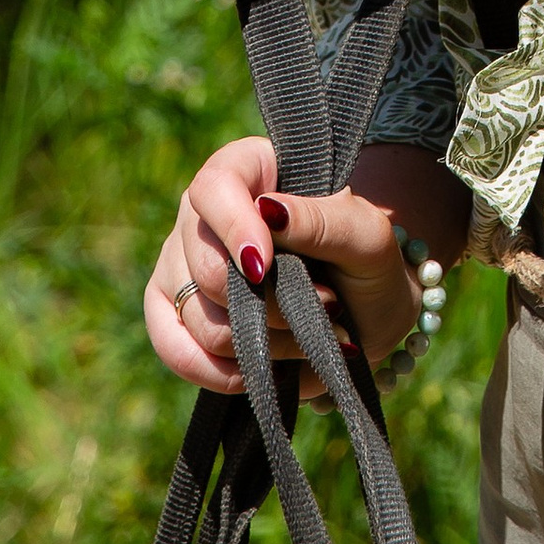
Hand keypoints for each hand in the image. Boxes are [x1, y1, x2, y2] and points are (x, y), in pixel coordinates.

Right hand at [144, 133, 430, 400]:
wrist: (368, 317)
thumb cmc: (368, 262)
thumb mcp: (366, 235)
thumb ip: (321, 221)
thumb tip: (266, 212)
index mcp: (248, 170)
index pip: (214, 187)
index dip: (233, 227)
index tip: (266, 266)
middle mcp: (204, 215)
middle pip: (205, 264)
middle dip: (268, 303)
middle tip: (325, 304)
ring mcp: (182, 267)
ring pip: (199, 316)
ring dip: (263, 341)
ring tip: (308, 334)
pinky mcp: (175, 318)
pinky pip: (178, 352)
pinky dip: (225, 373)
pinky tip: (267, 368)